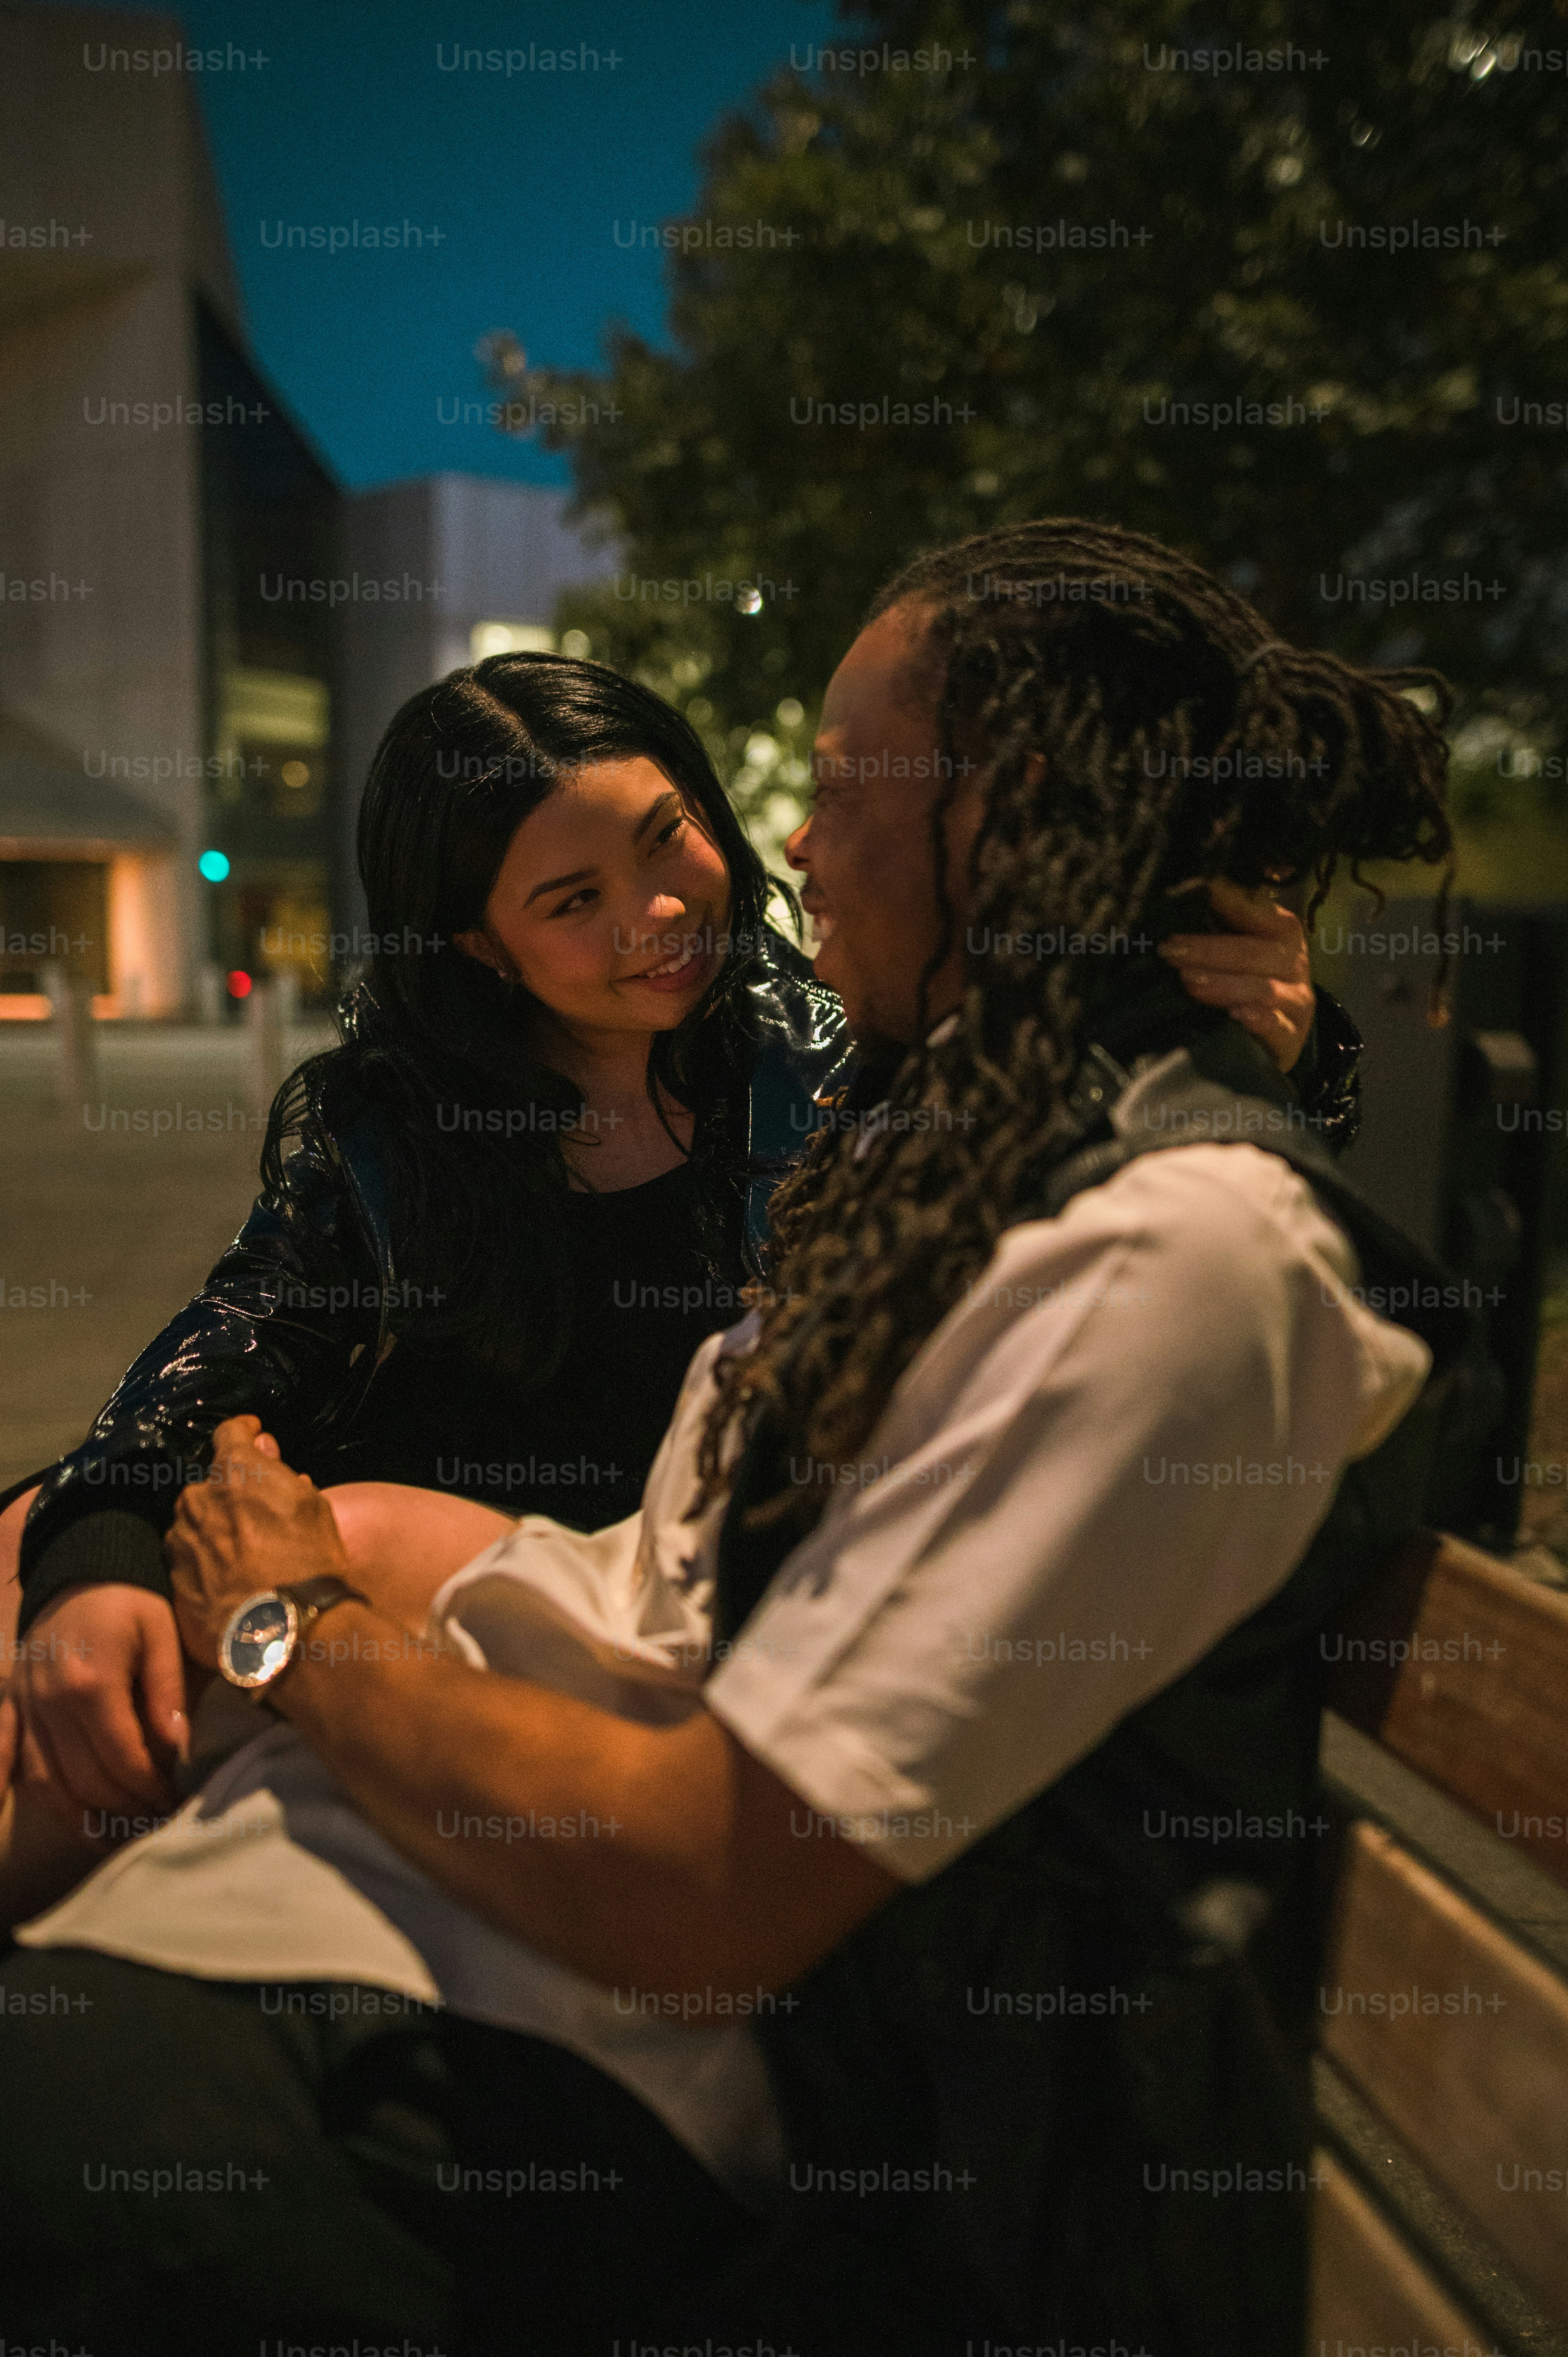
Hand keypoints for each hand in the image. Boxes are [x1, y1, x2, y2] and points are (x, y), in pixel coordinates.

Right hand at [11, 1583, 188, 1813]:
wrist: (80, 1568)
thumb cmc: (129, 1600)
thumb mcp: (161, 1634)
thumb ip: (166, 1693)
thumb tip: (178, 1749)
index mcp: (90, 1684)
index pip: (122, 1758)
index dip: (150, 1788)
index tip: (173, 1801)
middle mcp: (48, 1703)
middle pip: (85, 1779)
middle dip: (123, 1808)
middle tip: (154, 1822)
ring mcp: (23, 1707)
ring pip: (45, 1783)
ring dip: (78, 1818)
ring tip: (111, 1837)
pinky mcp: (9, 1706)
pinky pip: (5, 1759)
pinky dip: (11, 1791)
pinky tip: (20, 1817)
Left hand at [168, 1415, 347, 1667]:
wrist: (282, 1629)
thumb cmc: (307, 1563)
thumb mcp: (312, 1509)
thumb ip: (280, 1474)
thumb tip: (263, 1450)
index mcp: (235, 1473)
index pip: (230, 1433)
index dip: (244, 1431)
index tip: (252, 1434)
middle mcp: (197, 1500)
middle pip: (208, 1486)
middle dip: (228, 1495)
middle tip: (255, 1516)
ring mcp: (180, 1543)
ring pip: (193, 1526)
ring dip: (212, 1532)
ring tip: (242, 1558)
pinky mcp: (173, 1582)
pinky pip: (186, 1564)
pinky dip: (204, 1568)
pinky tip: (228, 1585)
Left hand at [1158, 877, 1314, 1072]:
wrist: (1283, 1029)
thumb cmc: (1253, 978)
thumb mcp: (1245, 946)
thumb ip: (1225, 922)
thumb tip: (1193, 892)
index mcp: (1282, 932)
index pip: (1259, 912)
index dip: (1232, 901)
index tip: (1202, 890)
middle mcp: (1293, 963)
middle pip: (1252, 952)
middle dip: (1208, 950)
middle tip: (1170, 950)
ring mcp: (1295, 1000)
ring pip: (1262, 989)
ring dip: (1223, 984)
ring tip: (1188, 980)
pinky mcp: (1291, 1036)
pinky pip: (1276, 1027)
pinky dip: (1258, 1020)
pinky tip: (1238, 1015)